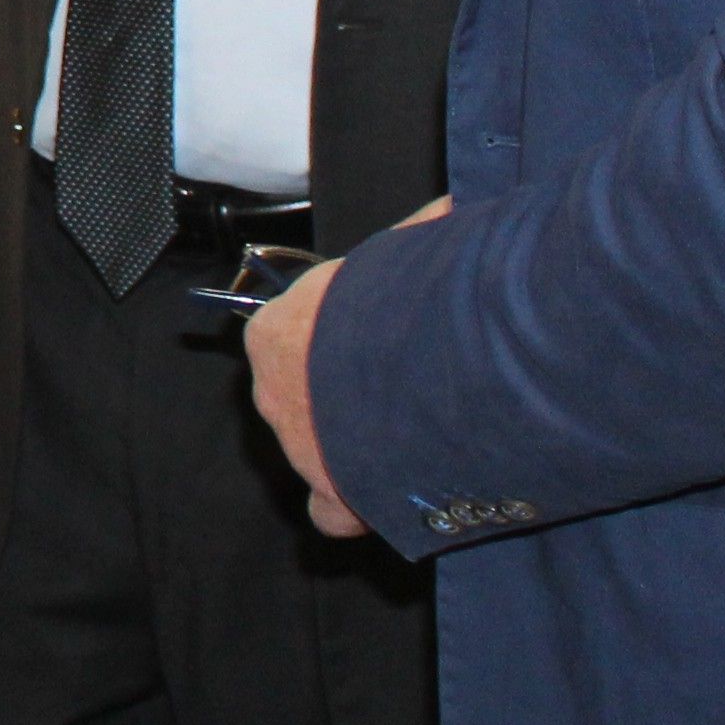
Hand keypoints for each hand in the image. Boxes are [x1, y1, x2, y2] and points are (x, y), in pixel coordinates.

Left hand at [244, 194, 446, 541]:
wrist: (425, 370)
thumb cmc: (410, 301)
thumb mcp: (407, 253)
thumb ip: (417, 240)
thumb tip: (449, 212)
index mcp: (278, 331)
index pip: (289, 334)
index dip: (335, 339)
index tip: (375, 338)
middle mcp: (275, 392)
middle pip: (303, 395)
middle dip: (349, 394)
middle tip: (406, 389)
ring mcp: (300, 447)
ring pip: (319, 451)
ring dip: (358, 447)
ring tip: (418, 437)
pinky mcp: (332, 494)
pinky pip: (332, 512)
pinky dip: (358, 509)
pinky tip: (393, 496)